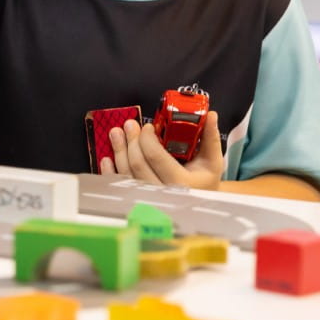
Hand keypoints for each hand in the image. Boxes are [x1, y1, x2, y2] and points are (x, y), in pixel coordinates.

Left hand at [101, 111, 224, 190]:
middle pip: (138, 164)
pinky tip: (106, 158)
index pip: (155, 157)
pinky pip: (119, 186)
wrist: (200, 205)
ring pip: (126, 174)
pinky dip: (110, 172)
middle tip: (128, 124)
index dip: (146, 139)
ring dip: (118, 151)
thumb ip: (210, 137)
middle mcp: (162, 193)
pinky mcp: (137, 201)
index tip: (146, 126)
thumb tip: (211, 115)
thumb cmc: (205, 180)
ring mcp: (147, 200)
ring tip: (115, 133)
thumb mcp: (212, 161)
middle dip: (130, 141)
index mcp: (182, 183)